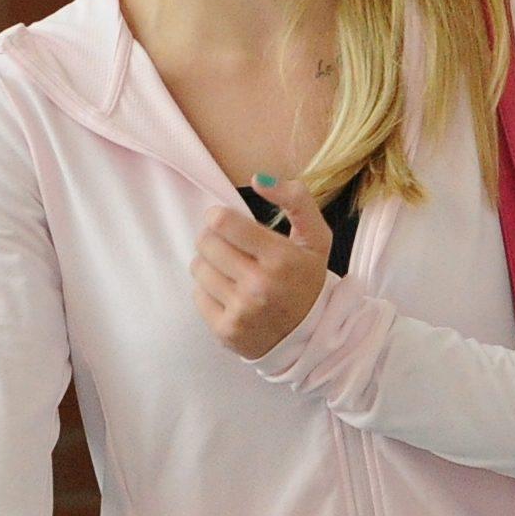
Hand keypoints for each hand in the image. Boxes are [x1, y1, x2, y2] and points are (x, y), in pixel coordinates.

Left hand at [191, 176, 332, 360]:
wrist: (312, 337)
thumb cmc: (308, 280)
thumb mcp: (316, 237)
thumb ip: (296, 199)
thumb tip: (258, 178)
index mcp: (281, 258)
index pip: (223, 222)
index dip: (219, 217)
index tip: (226, 222)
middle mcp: (260, 286)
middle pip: (205, 243)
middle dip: (214, 239)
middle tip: (230, 247)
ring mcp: (242, 311)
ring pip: (198, 268)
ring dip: (210, 265)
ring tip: (231, 271)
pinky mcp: (226, 331)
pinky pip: (198, 295)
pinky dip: (210, 291)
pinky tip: (230, 294)